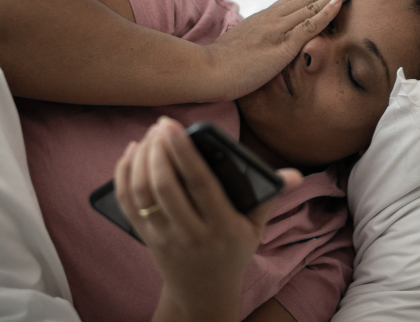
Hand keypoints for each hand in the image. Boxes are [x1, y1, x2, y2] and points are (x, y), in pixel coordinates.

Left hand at [114, 117, 303, 320]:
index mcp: (222, 227)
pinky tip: (131, 153)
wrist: (204, 294)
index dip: (184, 153)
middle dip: (159, 151)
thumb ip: (270, 197)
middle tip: (161, 125)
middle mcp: (190, 233)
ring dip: (141, 160)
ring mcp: (164, 237)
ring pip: (143, 193)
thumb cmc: (232, 254)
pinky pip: (127, 203)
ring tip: (149, 136)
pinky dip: (123, 175)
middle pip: (166, 187)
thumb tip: (295, 175)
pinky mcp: (146, 238)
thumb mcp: (254, 230)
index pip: (200, 184)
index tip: (172, 127)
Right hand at [206, 0, 358, 100]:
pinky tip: (341, 1)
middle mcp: (272, 19)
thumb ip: (256, 44)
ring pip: (312, 6)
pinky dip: (327, 12)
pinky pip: (309, 25)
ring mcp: (277, 30)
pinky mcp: (281, 45)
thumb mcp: (242, 49)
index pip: (295, 2)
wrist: (205, 70)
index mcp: (263, 20)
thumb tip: (262, 48)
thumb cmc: (219, 66)